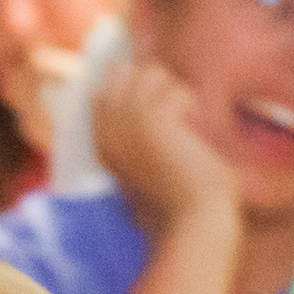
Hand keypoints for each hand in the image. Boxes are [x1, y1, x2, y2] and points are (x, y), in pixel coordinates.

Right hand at [88, 48, 237, 236]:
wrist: (192, 221)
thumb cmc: (177, 199)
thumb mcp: (148, 164)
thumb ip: (138, 130)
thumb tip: (138, 89)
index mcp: (102, 145)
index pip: (101, 91)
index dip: (127, 81)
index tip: (153, 96)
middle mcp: (109, 131)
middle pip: (122, 72)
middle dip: (153, 84)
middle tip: (173, 115)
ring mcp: (128, 124)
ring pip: (149, 73)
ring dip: (172, 91)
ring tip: (182, 122)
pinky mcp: (154, 121)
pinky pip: (175, 90)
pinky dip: (190, 105)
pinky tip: (190, 131)